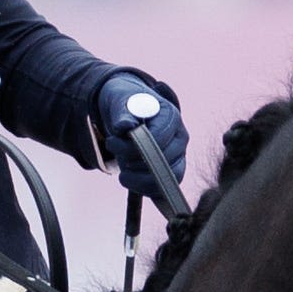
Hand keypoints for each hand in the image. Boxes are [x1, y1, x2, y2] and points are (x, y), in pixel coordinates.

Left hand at [96, 70, 189, 200]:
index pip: (158, 140)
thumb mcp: (118, 102)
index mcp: (171, 117)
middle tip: (116, 155)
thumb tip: (124, 126)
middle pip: (162, 161)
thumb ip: (122, 113)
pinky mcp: (170, 172)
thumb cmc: (124, 104)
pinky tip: (129, 179)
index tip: (112, 142)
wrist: (126, 113)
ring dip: (138, 180)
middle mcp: (180, 138)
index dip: (133, 146)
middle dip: (133, 162)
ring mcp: (178, 156)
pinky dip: (144, 189)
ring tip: (122, 173)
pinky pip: (163, 189)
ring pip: (166, 179)